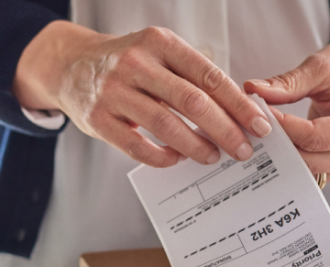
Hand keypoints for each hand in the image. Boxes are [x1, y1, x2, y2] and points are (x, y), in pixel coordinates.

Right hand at [14, 21, 271, 167]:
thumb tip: (237, 113)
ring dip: (196, 147)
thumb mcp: (158, 54)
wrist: (69, 65)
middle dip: (225, 130)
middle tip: (244, 150)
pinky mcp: (98, 119)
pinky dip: (163, 157)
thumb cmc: (127, 64)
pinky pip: (137, 147)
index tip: (260, 125)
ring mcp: (114, 91)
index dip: (238, 104)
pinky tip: (177, 159)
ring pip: (166, 125)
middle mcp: (136, 63)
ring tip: (214, 157)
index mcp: (160, 44)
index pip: (209, 76)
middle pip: (192, 102)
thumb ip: (191, 77)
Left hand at [244, 23, 329, 183]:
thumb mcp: (323, 66)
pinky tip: (277, 145)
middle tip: (252, 125)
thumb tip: (254, 90)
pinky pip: (313, 171)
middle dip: (279, 144)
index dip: (283, 128)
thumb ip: (288, 83)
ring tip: (262, 135)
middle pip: (311, 158)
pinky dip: (293, 160)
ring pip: (310, 169)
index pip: (315, 137)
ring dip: (284, 156)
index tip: (258, 113)